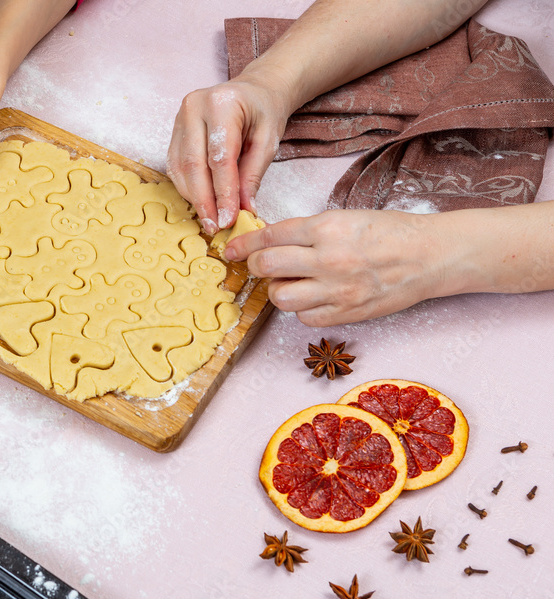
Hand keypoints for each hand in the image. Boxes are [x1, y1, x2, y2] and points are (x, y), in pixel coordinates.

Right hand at [166, 78, 290, 234]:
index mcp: (222, 104)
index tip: (228, 220)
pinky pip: (175, 165)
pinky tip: (200, 201)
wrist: (255, 90)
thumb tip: (243, 209)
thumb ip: (253, 175)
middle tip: (215, 226)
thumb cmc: (264, 112)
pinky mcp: (174, 130)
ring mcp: (179, 118)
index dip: (222, 193)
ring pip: (179, 168)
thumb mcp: (268, 141)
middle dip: (204, 200)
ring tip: (209, 218)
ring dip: (193, 197)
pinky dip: (187, 187)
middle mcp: (194, 107)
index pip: (219, 158)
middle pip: (193, 164)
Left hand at [223, 209, 446, 325]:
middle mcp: (329, 259)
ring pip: (280, 296)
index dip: (244, 243)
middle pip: (266, 267)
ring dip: (279, 288)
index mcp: (327, 227)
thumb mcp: (345, 218)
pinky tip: (314, 295)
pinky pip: (304, 316)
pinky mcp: (346, 313)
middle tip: (264, 264)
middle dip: (257, 265)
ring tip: (295, 280)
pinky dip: (302, 307)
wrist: (430, 256)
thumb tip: (268, 242)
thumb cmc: (389, 232)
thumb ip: (306, 231)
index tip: (231, 249)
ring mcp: (337, 290)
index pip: (270, 237)